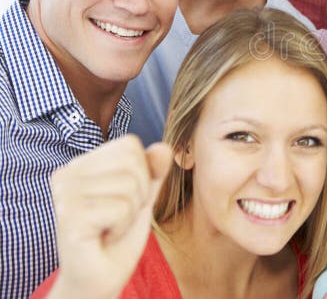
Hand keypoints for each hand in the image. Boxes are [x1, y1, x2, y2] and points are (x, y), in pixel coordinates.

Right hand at [48, 136, 171, 298]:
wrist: (99, 278)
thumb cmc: (117, 237)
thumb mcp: (142, 197)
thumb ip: (153, 171)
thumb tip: (164, 147)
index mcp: (81, 164)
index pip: (130, 145)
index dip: (141, 175)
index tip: (123, 201)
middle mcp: (67, 173)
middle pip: (132, 163)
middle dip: (138, 195)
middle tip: (117, 218)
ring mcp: (65, 194)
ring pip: (129, 186)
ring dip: (130, 214)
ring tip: (109, 228)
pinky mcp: (70, 215)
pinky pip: (122, 208)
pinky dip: (122, 227)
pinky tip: (103, 237)